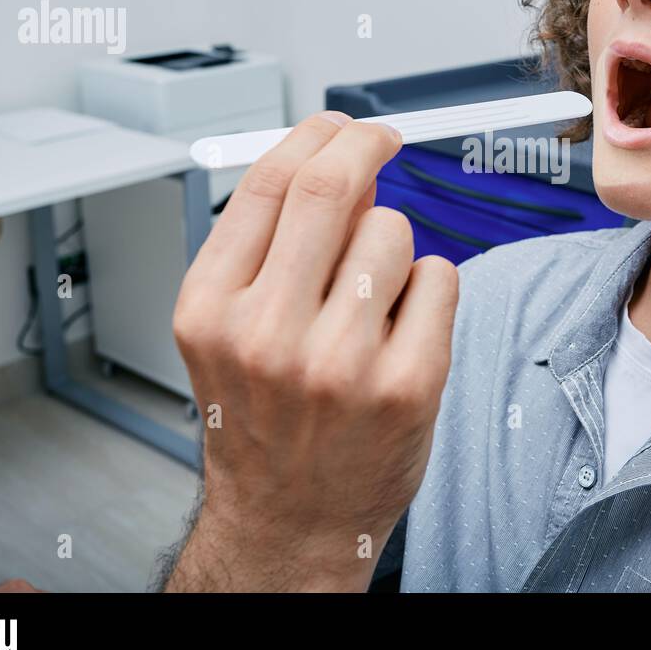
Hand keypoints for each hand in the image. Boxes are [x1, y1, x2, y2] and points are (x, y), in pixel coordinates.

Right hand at [165, 111, 457, 590]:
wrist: (291, 523)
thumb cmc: (265, 423)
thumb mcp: (234, 330)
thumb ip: (273, 246)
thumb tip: (343, 161)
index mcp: (211, 309)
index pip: (269, 182)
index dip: (316, 135)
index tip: (342, 125)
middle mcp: (267, 333)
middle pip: (332, 185)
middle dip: (367, 142)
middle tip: (384, 138)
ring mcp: (340, 362)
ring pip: (393, 230)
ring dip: (392, 245)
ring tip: (372, 300)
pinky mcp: (408, 384)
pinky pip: (439, 275)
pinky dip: (429, 288)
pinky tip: (401, 330)